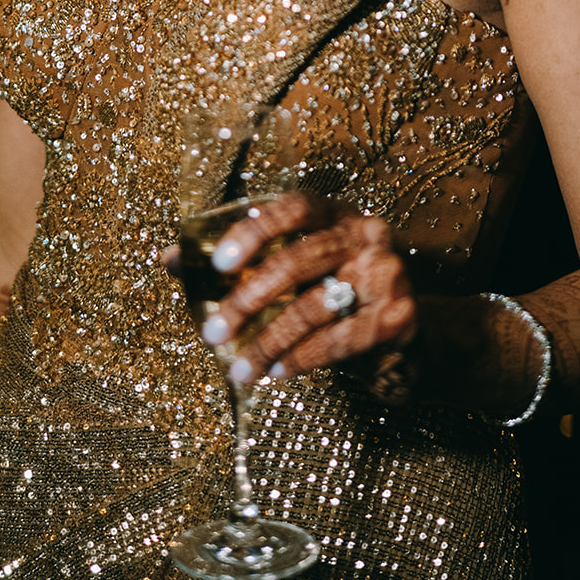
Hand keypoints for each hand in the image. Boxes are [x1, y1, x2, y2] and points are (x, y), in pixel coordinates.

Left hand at [194, 193, 418, 386]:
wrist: (408, 339)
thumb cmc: (339, 298)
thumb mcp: (298, 272)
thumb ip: (242, 262)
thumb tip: (171, 259)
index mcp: (339, 213)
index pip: (294, 207)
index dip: (255, 231)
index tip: (218, 264)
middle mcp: (367, 235)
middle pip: (299, 259)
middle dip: (248, 299)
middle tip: (212, 331)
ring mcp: (387, 274)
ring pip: (314, 306)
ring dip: (268, 341)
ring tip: (238, 368)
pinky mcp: (397, 318)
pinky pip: (339, 340)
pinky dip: (301, 359)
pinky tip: (276, 372)